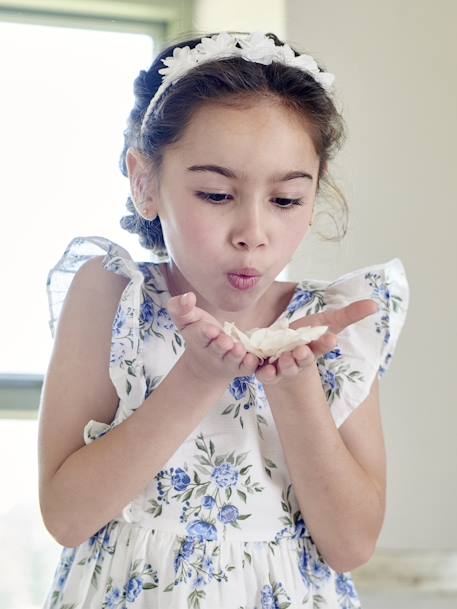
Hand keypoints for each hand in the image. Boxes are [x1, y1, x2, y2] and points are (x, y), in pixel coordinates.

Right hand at [167, 292, 259, 383]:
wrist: (205, 364)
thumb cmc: (198, 334)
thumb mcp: (187, 320)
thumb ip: (181, 308)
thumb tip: (188, 296)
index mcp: (199, 339)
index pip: (200, 335)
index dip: (204, 332)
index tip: (210, 329)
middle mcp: (214, 353)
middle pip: (217, 349)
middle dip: (221, 345)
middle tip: (225, 341)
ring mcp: (229, 361)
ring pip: (233, 360)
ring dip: (236, 355)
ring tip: (239, 350)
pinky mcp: (243, 367)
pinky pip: (248, 367)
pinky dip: (254, 365)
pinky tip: (258, 361)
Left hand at [255, 299, 378, 384]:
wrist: (279, 349)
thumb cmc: (306, 335)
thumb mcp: (327, 321)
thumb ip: (350, 315)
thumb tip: (375, 305)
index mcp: (314, 347)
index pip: (322, 345)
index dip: (325, 343)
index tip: (331, 339)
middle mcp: (298, 359)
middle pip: (302, 360)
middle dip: (303, 357)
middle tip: (303, 351)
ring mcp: (281, 366)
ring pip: (283, 369)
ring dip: (284, 365)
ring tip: (284, 358)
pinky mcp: (264, 369)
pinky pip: (261, 371)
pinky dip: (259, 370)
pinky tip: (258, 365)